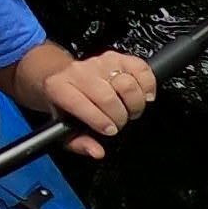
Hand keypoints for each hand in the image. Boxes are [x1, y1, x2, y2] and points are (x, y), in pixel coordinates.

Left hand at [7, 46, 157, 157]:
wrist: (62, 77)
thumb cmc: (64, 104)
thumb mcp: (62, 126)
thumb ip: (78, 142)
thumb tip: (96, 151)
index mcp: (59, 87)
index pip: (82, 104)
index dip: (100, 121)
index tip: (109, 130)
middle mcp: (79, 72)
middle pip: (108, 96)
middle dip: (119, 116)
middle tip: (120, 123)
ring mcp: (101, 62)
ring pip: (128, 83)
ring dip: (135, 103)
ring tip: (131, 111)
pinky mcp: (119, 56)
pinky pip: (141, 69)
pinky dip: (148, 85)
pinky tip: (144, 96)